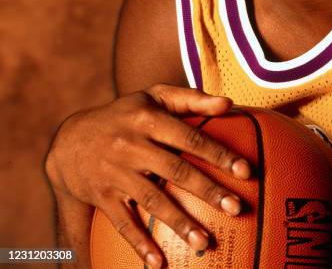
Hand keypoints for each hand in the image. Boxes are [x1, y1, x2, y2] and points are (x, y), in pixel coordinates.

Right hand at [46, 84, 250, 267]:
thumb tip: (228, 103)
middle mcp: (132, 146)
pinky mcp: (102, 196)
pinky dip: (139, 244)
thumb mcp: (155, 96)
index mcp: (149, 120)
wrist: (71, 138)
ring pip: (151, 200)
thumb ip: (192, 98)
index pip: (190, 137)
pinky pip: (122, 222)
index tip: (245, 171)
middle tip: (236, 207)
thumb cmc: (127, 114)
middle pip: (176, 171)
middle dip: (208, 191)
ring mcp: (115, 173)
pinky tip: (159, 263)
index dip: (218, 154)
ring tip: (205, 241)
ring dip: (179, 222)